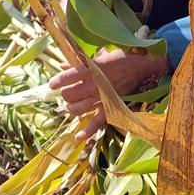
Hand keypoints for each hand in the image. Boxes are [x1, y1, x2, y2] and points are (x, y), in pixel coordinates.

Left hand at [49, 47, 168, 141]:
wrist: (141, 66)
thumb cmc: (120, 58)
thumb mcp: (100, 57)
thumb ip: (80, 63)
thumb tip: (63, 66)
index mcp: (92, 69)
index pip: (70, 76)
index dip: (58, 81)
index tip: (52, 85)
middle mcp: (95, 84)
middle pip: (70, 94)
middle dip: (65, 95)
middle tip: (66, 94)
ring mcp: (102, 97)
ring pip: (78, 108)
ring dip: (70, 109)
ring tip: (69, 107)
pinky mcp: (110, 107)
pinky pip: (97, 122)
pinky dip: (87, 131)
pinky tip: (78, 137)